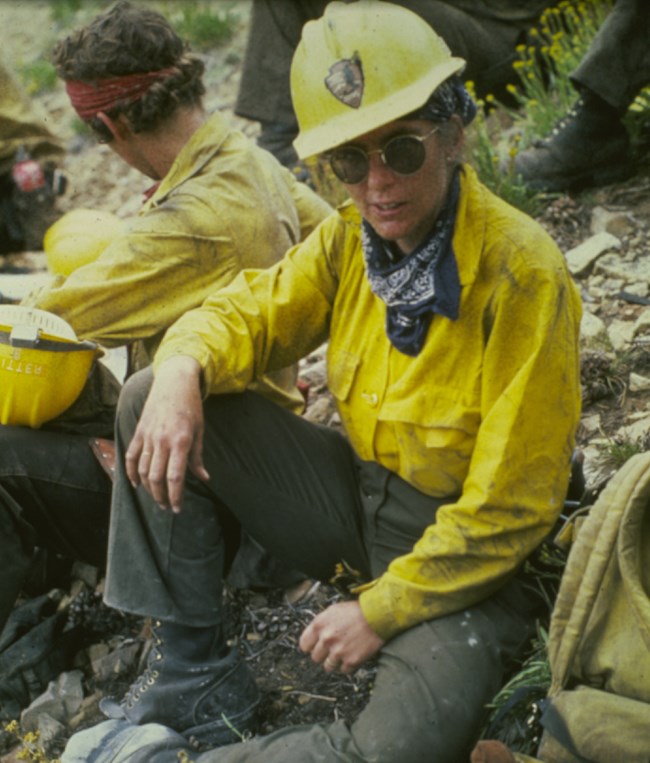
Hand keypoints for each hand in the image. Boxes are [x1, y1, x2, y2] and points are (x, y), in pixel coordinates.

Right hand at [125, 356, 209, 512]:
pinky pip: (132, 456)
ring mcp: (148, 436)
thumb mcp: (199, 431)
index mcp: (181, 441)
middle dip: (161, 496)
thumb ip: (197, 457)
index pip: (175, 477)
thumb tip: (204, 478)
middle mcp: (162, 441)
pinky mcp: (139, 431)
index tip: (177, 508)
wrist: (174, 382)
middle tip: (166, 506)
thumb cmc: (191, 407)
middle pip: (157, 478)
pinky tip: (136, 483)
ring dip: (149, 488)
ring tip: (156, 497)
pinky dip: (131, 472)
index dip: (175, 496)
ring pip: (143, 470)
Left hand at [299, 600, 383, 673]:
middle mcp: (326, 639)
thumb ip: (320, 624)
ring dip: (334, 662)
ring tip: (343, 652)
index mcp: (319, 625)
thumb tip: (313, 637)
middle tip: (333, 648)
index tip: (315, 646)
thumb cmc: (355, 611)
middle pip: (315, 658)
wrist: (377, 616)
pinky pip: (343, 670)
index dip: (310, 646)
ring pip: (327, 667)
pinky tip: (352, 655)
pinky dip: (347, 665)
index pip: (304, 645)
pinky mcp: (351, 661)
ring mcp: (338, 652)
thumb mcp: (333, 611)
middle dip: (323, 654)